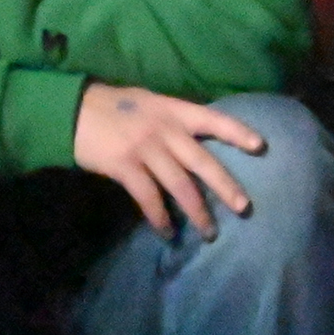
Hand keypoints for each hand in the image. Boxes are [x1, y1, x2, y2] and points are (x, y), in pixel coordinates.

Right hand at [72, 84, 263, 237]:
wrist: (73, 111)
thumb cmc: (113, 105)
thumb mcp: (149, 102)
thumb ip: (172, 120)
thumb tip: (197, 140)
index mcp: (172, 109)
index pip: (212, 119)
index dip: (236, 132)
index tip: (261, 146)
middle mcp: (164, 129)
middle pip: (202, 160)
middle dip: (225, 186)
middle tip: (245, 208)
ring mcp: (145, 148)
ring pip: (179, 185)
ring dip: (196, 211)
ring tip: (210, 232)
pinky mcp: (125, 166)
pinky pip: (148, 197)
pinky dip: (160, 217)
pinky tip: (168, 232)